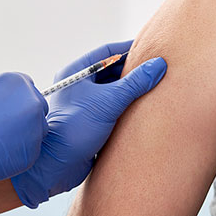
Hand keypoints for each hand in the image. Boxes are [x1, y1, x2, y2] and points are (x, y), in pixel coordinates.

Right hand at [0, 73, 48, 205]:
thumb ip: (4, 98)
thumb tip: (11, 107)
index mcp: (18, 82)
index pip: (28, 88)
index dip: (15, 100)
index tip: (4, 109)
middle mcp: (32, 101)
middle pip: (37, 108)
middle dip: (24, 117)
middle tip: (2, 126)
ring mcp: (35, 127)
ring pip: (37, 130)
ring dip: (23, 135)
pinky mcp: (33, 151)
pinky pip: (30, 150)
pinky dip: (18, 152)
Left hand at [12, 41, 166, 207]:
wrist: (56, 166)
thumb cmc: (75, 129)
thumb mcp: (109, 102)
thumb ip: (135, 83)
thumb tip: (159, 65)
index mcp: (76, 73)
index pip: (107, 52)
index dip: (130, 49)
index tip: (153, 48)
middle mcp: (79, 86)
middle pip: (112, 72)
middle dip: (134, 71)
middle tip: (158, 70)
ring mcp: (85, 106)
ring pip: (114, 92)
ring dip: (132, 92)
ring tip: (156, 89)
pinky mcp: (91, 124)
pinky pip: (113, 110)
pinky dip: (128, 109)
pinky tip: (145, 111)